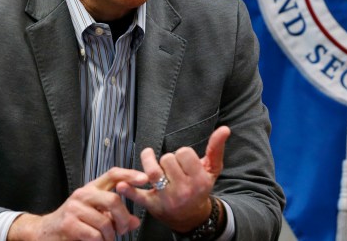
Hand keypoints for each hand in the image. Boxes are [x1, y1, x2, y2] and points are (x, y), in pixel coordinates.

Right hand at [7, 167, 147, 240]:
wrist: (46, 232)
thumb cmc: (74, 222)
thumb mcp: (96, 214)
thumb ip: (115, 216)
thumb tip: (134, 222)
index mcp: (92, 188)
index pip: (113, 173)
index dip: (130, 174)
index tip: (145, 178)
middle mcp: (83, 194)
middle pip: (113, 200)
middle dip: (123, 218)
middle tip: (123, 230)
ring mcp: (74, 208)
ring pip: (105, 222)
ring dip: (110, 236)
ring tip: (107, 239)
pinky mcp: (69, 224)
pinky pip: (94, 235)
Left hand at [116, 126, 230, 232]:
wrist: (192, 217)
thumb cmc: (200, 188)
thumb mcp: (212, 170)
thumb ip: (217, 148)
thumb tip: (225, 129)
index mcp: (200, 180)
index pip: (184, 153)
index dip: (182, 154)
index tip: (184, 162)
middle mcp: (184, 190)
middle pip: (168, 159)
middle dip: (168, 160)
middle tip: (172, 168)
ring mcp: (168, 199)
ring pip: (153, 172)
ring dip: (149, 162)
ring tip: (150, 160)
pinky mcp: (153, 206)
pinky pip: (139, 197)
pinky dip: (129, 191)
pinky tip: (122, 185)